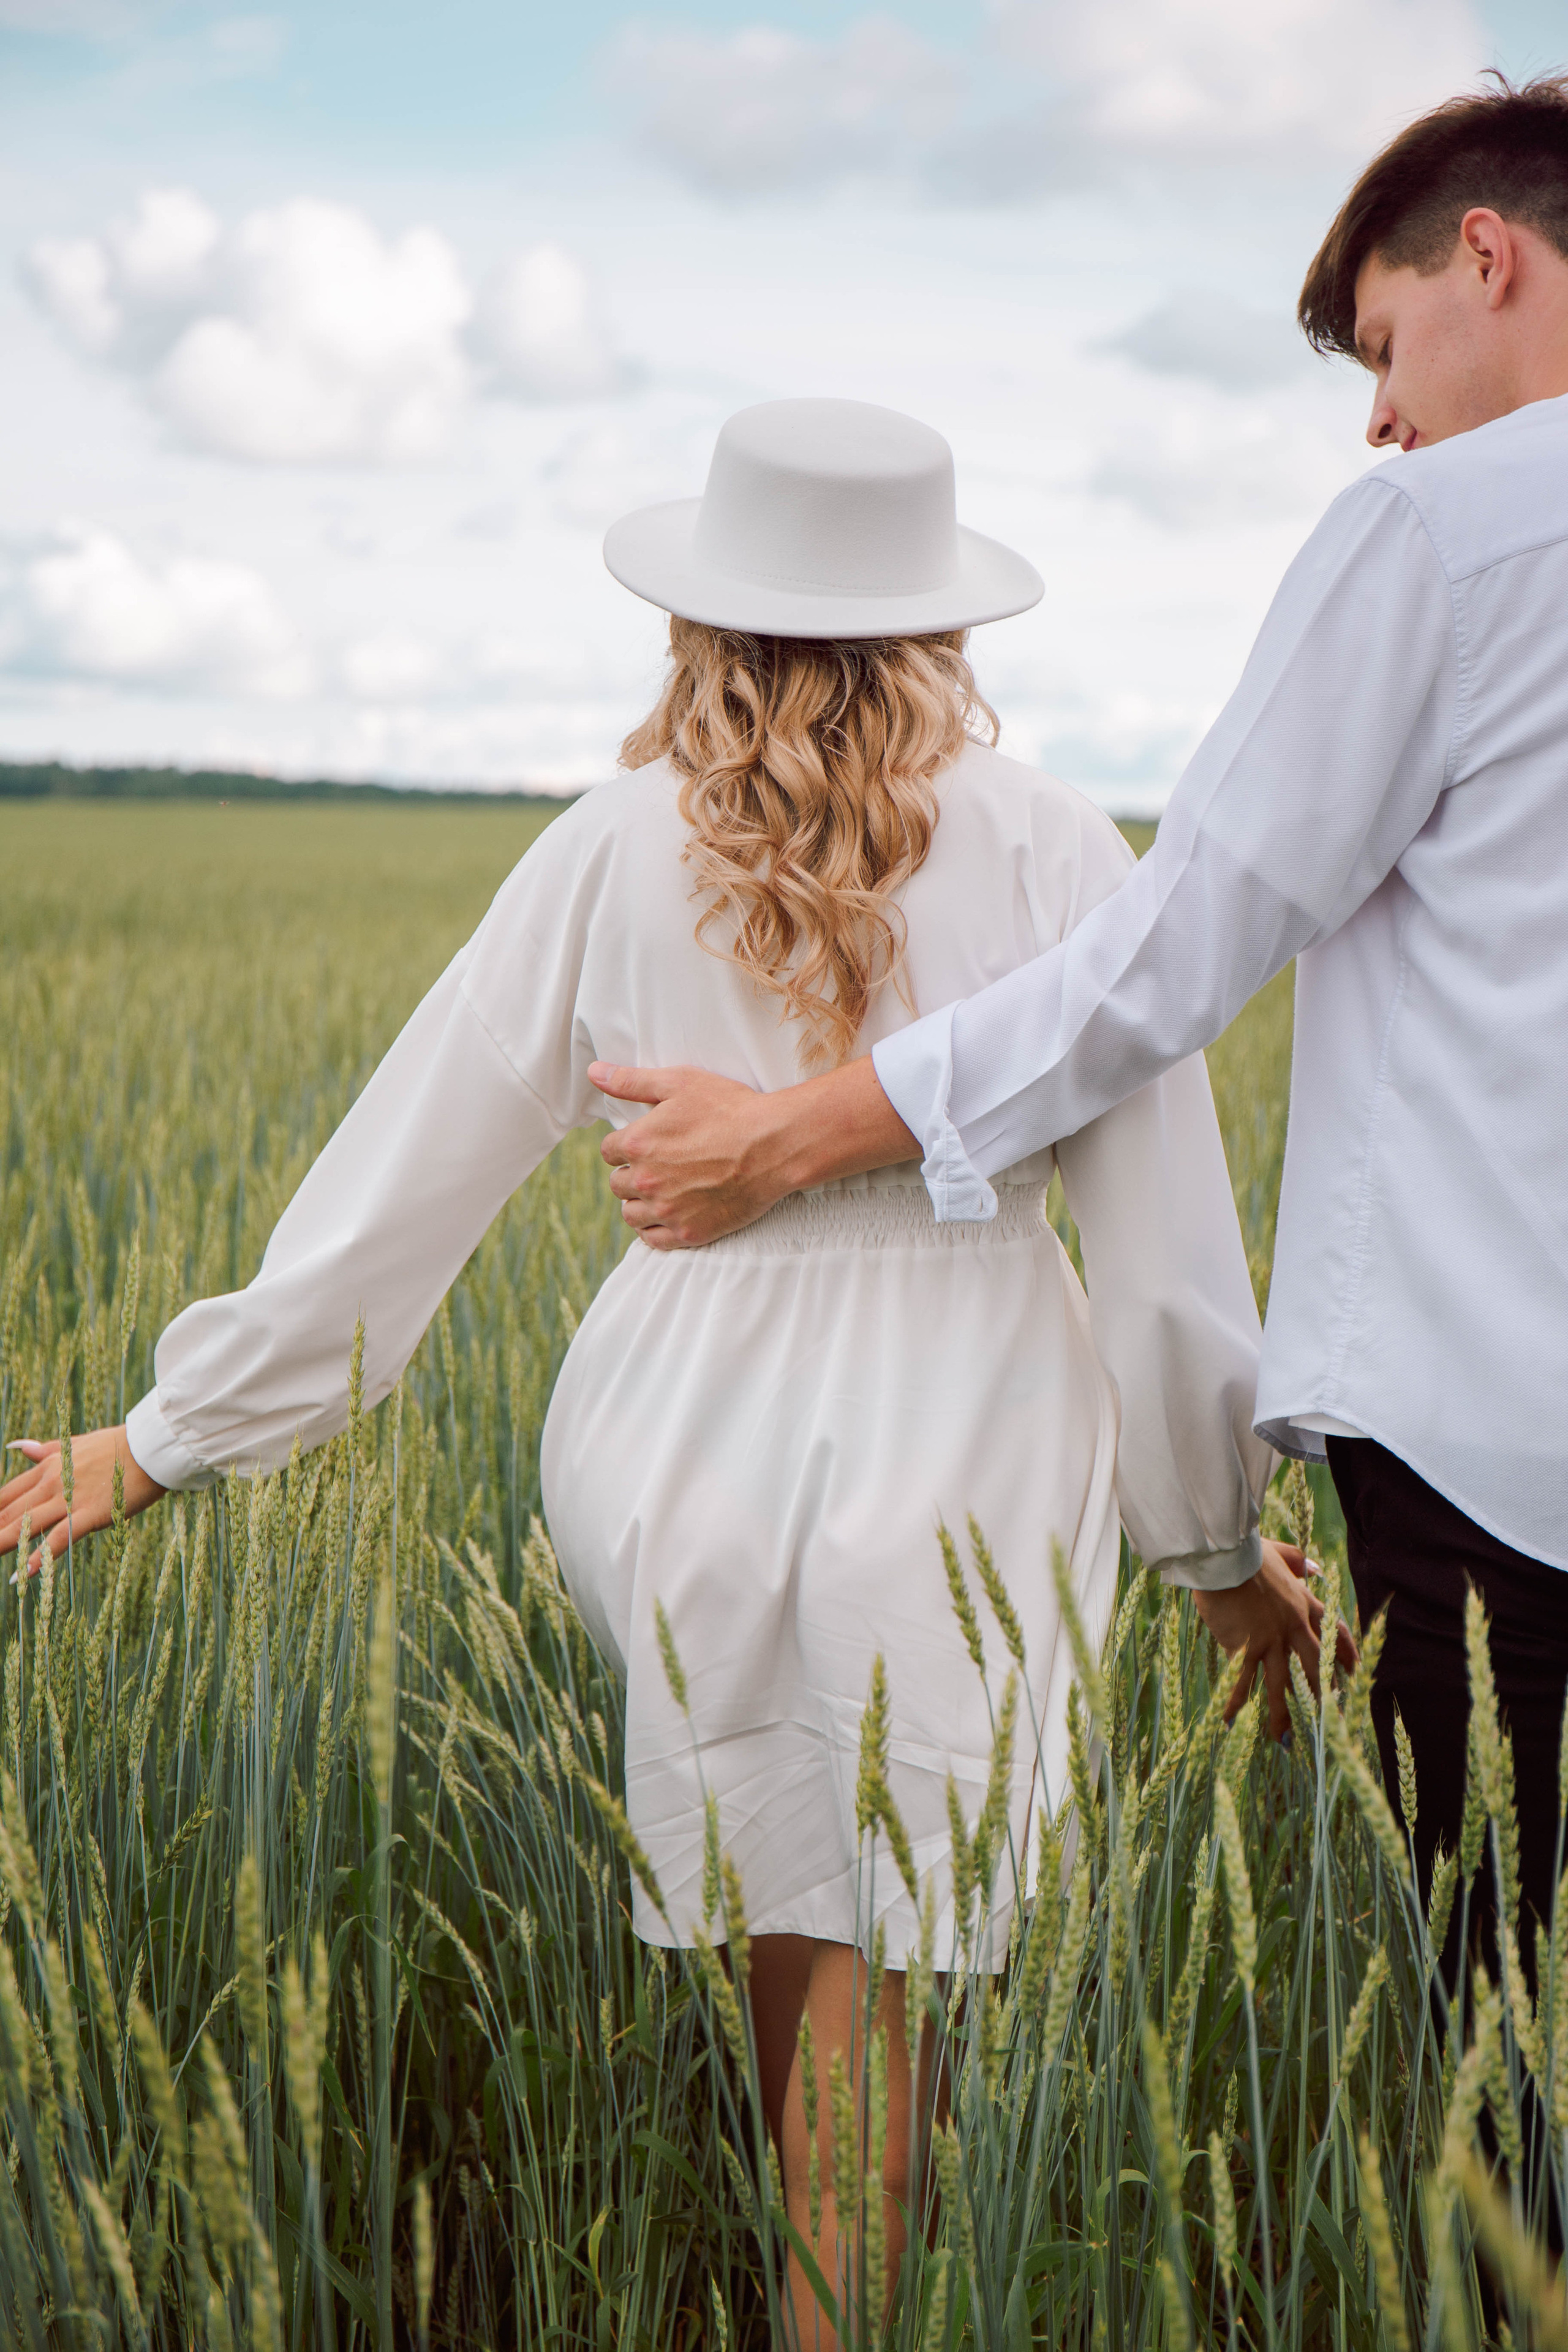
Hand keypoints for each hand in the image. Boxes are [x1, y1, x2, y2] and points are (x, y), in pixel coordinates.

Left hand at [0, 1427, 165, 1578]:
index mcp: (47, 1467)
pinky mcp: (90, 1513)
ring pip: (26, 1524)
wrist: (151, 1446)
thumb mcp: (75, 1444)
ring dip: (3, 1543)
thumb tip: (17, 1446)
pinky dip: (42, 1555)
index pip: (5, 1495)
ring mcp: (69, 1499)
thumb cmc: (118, 1445)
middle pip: (9, 1513)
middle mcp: (52, 1483)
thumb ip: (45, 1450)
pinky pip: (61, 1537)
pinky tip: (25, 1573)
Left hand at [589, 1056, 917, 1248]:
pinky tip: (668, 1215)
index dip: (626, 1144)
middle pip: (618, 1184)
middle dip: (632, 1173)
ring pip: (631, 1214)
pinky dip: (654, 1230)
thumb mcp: (680, 1082)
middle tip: (658, 1165)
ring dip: (639, 1203)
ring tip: (660, 1191)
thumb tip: (594, 1072)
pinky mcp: (689, 1232)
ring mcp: (667, 1211)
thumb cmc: (730, 1108)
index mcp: (637, 1144)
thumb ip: (631, 1081)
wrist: (774, 1146)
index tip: (646, 1142)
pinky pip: (653, 1240)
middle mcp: (645, 1181)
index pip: (609, 1151)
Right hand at [1191, 1540, 1358, 1740]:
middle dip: (1322, 1695)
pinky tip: (1230, 1723)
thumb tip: (1314, 1568)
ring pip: (1281, 1686)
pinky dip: (1235, 1703)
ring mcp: (1270, 1641)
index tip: (1354, 1674)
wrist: (1224, 1558)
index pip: (1333, 1632)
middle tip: (1329, 1721)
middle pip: (1315, 1668)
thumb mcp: (1278, 1550)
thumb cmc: (1246, 1551)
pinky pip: (1241, 1682)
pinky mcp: (1245, 1647)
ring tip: (1285, 1741)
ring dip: (1283, 1715)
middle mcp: (1293, 1627)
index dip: (1346, 1653)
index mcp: (1303, 1603)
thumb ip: (1297, 1560)